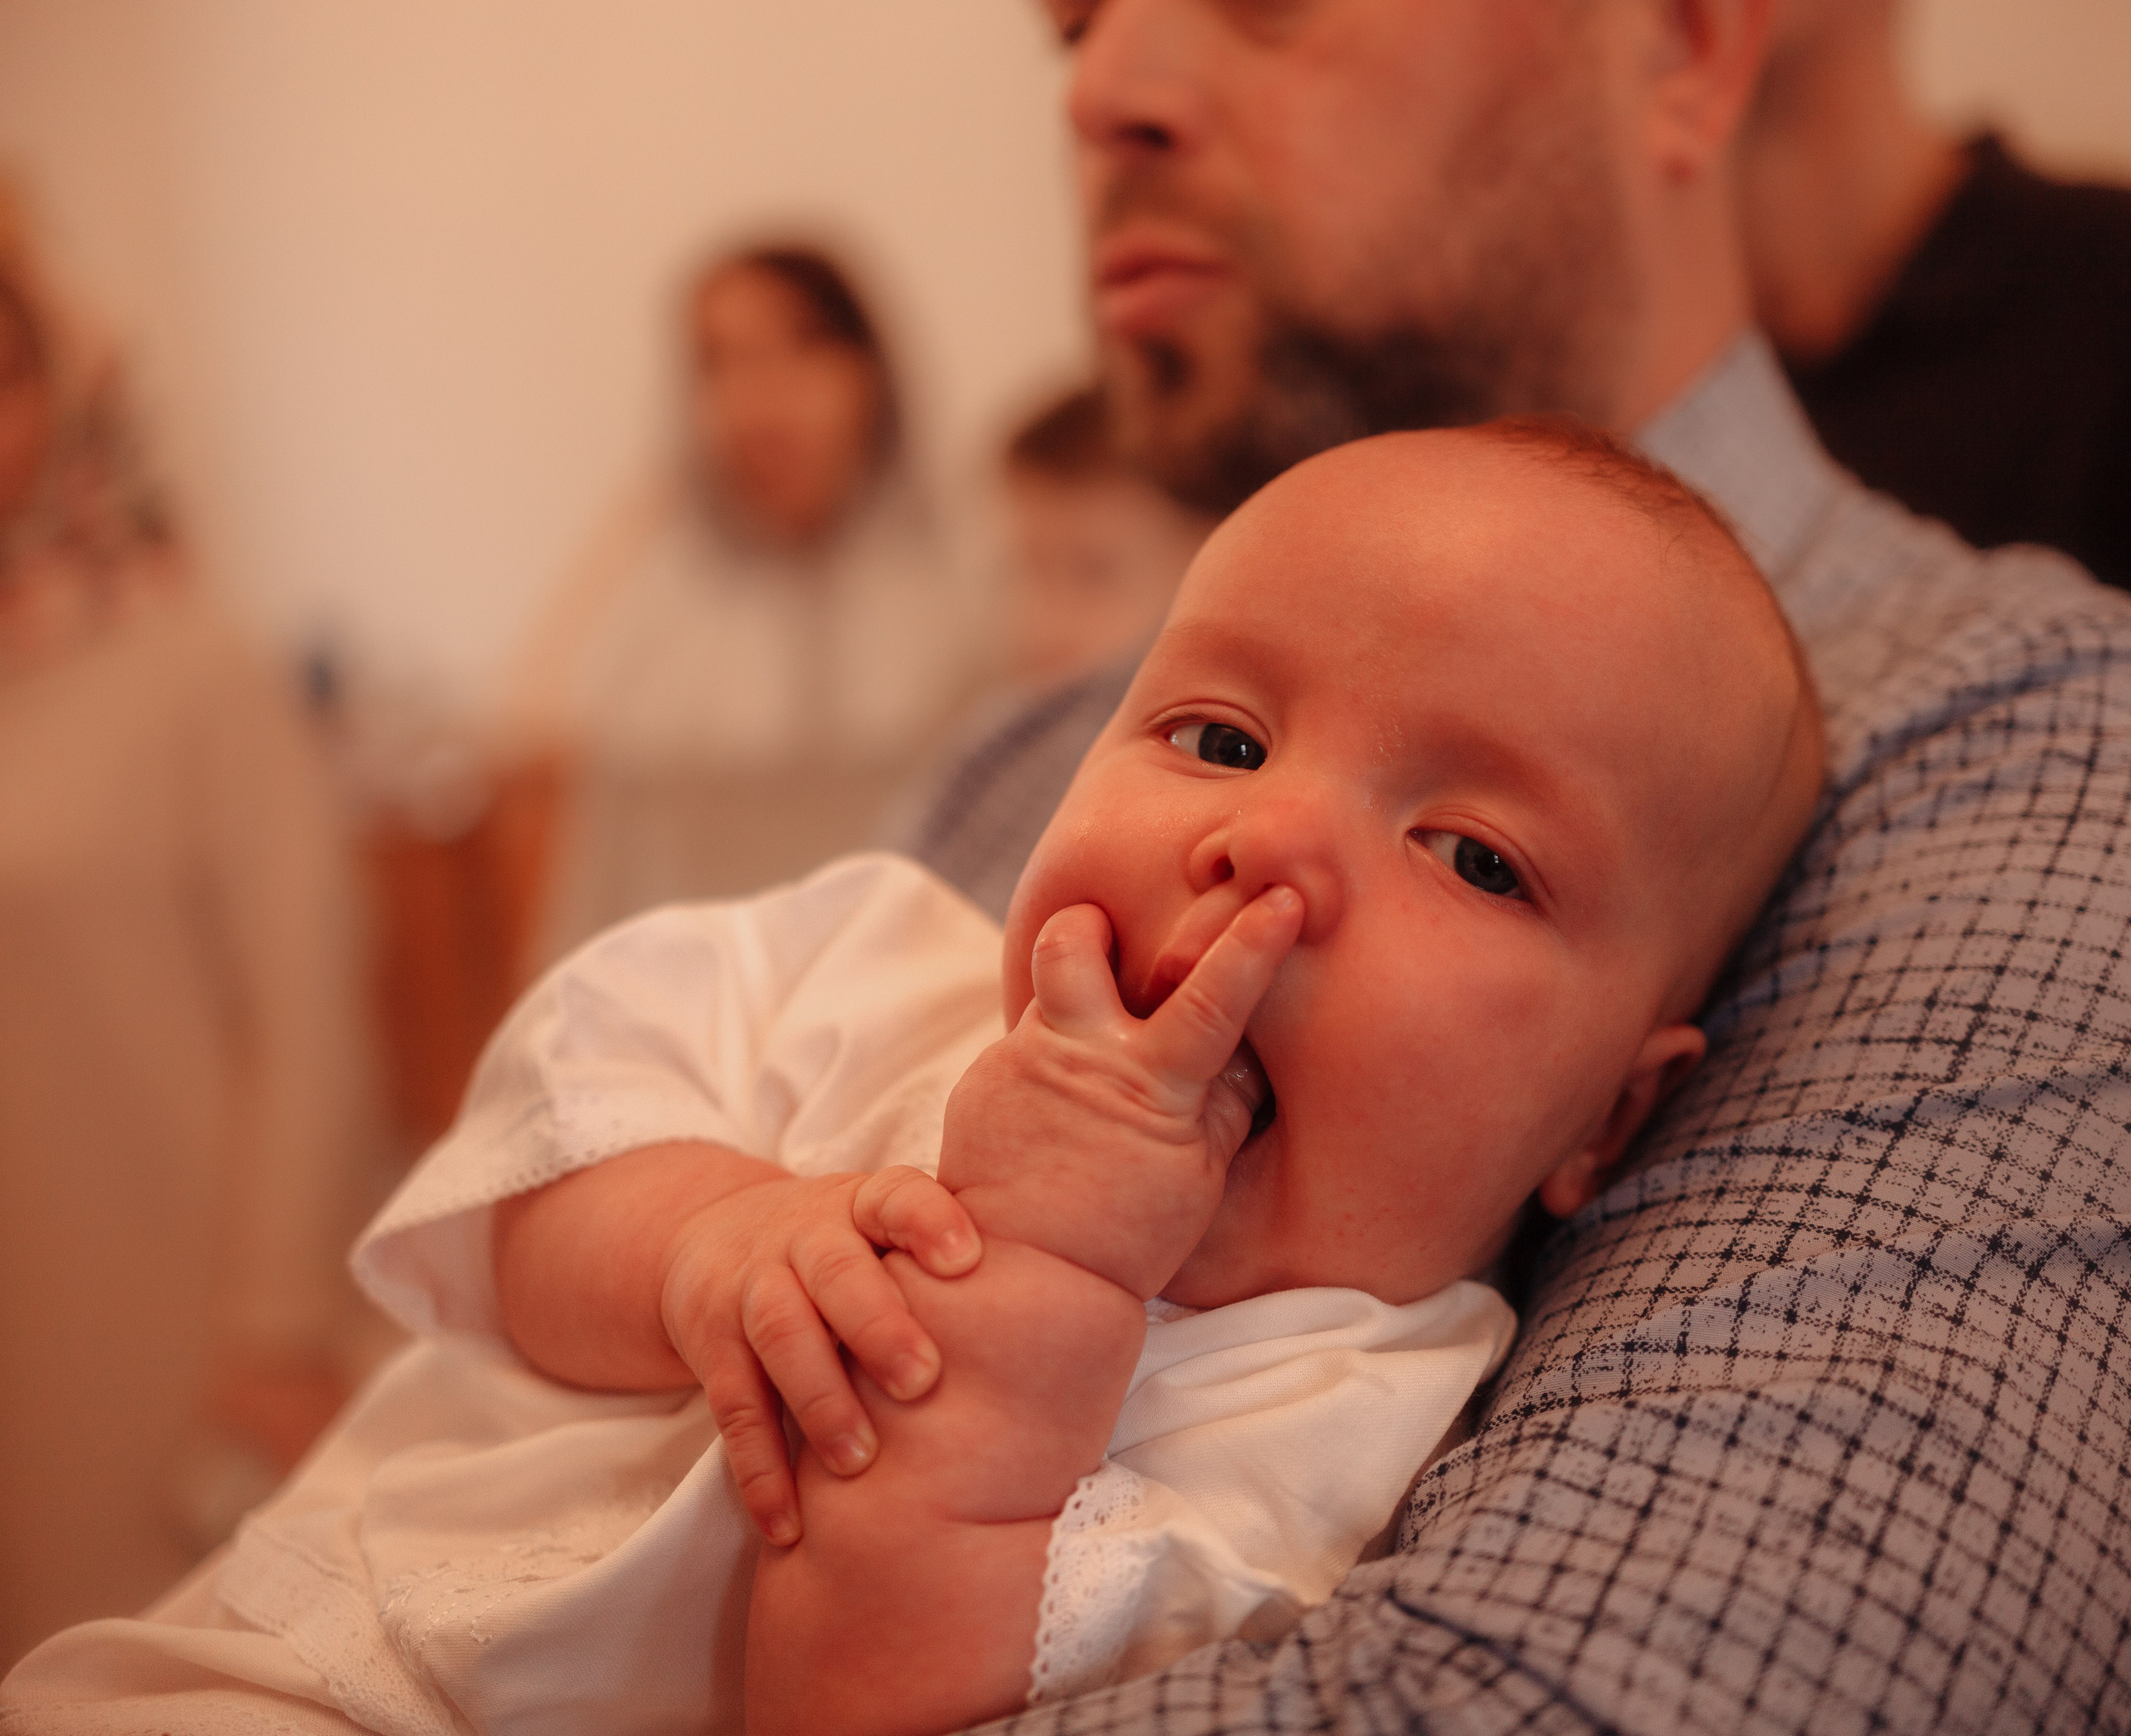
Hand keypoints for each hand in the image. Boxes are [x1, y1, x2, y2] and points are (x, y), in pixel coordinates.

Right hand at [658, 1164, 980, 1544]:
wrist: (712, 1235)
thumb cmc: (847, 1247)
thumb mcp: (887, 1229)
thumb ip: (950, 1262)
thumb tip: (1063, 1326)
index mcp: (864, 1205)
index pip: (898, 1198)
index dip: (930, 1223)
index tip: (967, 1260)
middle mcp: (806, 1237)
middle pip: (837, 1273)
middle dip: (879, 1326)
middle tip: (922, 1381)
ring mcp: (753, 1287)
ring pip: (781, 1337)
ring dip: (821, 1401)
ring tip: (859, 1462)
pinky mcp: (712, 1343)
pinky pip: (734, 1407)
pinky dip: (759, 1469)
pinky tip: (787, 1523)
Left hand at [939, 884, 1301, 1297]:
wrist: (1028, 1279)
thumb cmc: (1129, 1233)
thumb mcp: (1200, 1174)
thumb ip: (1227, 1100)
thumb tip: (1259, 1045)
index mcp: (1150, 1083)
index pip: (1213, 996)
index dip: (1251, 942)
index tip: (1285, 896)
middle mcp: (1080, 1057)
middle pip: (1071, 943)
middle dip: (1090, 920)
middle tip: (1107, 934)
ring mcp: (1023, 1065)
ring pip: (1044, 986)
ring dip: (1070, 990)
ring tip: (1093, 1032)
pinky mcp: (981, 1082)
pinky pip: (1024, 1046)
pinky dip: (1049, 1062)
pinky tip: (1058, 1111)